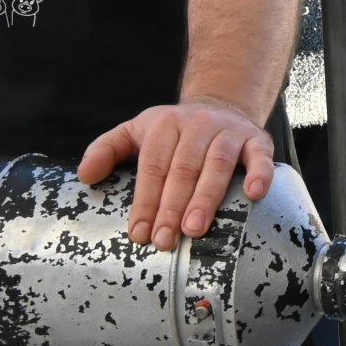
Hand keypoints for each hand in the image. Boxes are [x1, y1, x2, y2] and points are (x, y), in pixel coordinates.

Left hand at [79, 98, 275, 251]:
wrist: (221, 105)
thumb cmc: (175, 131)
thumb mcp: (137, 131)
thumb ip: (107, 149)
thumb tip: (85, 176)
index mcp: (165, 125)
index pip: (153, 167)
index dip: (145, 201)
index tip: (139, 233)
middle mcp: (197, 125)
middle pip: (183, 169)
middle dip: (171, 207)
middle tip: (164, 240)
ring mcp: (228, 132)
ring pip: (217, 165)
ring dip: (206, 197)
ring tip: (194, 229)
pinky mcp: (256, 139)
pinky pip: (260, 156)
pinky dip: (259, 173)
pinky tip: (253, 194)